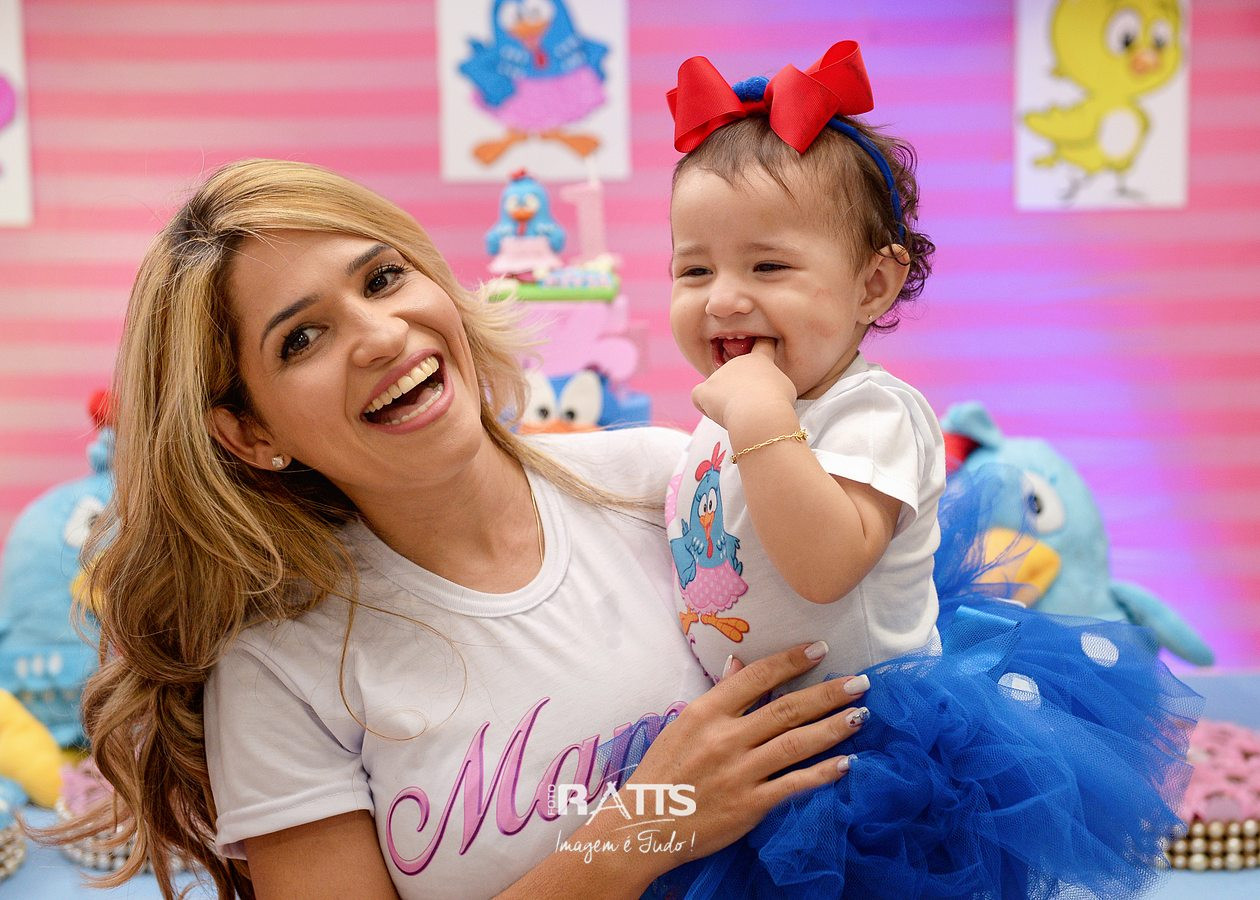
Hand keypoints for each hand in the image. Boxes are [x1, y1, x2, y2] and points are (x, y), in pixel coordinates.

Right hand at [617, 643, 868, 875]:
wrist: (646, 825)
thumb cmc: (665, 771)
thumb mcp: (684, 724)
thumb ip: (718, 695)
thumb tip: (738, 663)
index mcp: (706, 712)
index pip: (756, 677)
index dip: (791, 661)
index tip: (820, 648)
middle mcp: (725, 738)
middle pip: (786, 708)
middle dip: (827, 693)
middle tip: (860, 682)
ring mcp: (739, 772)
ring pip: (796, 743)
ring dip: (833, 727)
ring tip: (860, 715)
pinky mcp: (750, 805)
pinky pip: (793, 784)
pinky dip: (822, 773)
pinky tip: (846, 763)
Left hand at [691, 339, 796, 429]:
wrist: (759, 413)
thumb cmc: (777, 402)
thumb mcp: (786, 388)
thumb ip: (773, 384)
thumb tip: (764, 389)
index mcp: (759, 360)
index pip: (762, 345)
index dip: (763, 346)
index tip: (764, 347)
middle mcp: (737, 362)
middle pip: (737, 374)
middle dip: (741, 389)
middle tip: (752, 407)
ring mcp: (719, 375)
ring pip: (719, 389)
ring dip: (726, 400)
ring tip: (739, 413)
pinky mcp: (705, 389)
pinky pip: (699, 396)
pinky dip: (705, 405)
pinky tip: (717, 413)